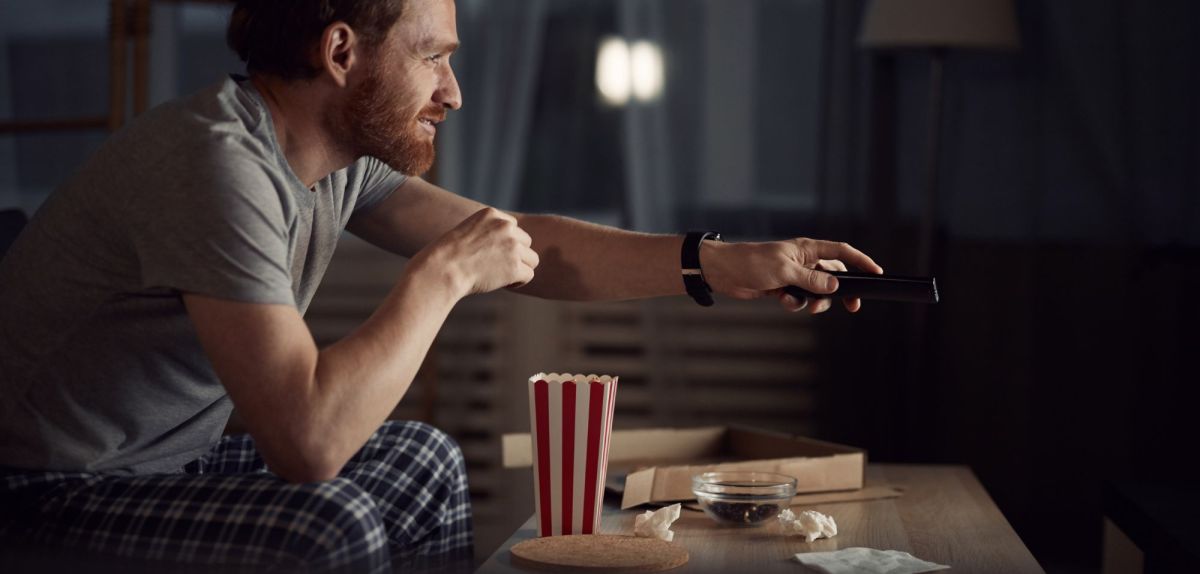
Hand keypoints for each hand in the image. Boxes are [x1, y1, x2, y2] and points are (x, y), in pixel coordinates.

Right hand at [412, 207, 539, 296]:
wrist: (441, 270)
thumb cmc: (447, 256)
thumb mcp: (467, 232)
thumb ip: (488, 233)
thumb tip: (508, 248)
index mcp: (491, 214)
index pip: (512, 227)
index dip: (505, 243)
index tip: (490, 254)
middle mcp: (505, 226)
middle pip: (525, 242)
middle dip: (515, 255)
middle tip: (496, 267)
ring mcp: (512, 246)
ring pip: (531, 259)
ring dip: (519, 268)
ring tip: (500, 277)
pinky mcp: (515, 266)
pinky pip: (529, 275)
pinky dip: (518, 282)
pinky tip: (503, 284)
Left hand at [701, 238, 882, 313]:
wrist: (725, 272)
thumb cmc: (752, 262)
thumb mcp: (785, 271)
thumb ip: (811, 280)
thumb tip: (836, 286)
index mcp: (807, 249)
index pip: (841, 253)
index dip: (860, 261)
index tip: (877, 273)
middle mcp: (804, 261)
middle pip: (834, 276)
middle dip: (842, 291)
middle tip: (853, 307)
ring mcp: (794, 275)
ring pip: (817, 291)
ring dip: (817, 302)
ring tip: (810, 307)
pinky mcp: (783, 288)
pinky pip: (799, 299)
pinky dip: (795, 303)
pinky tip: (783, 301)